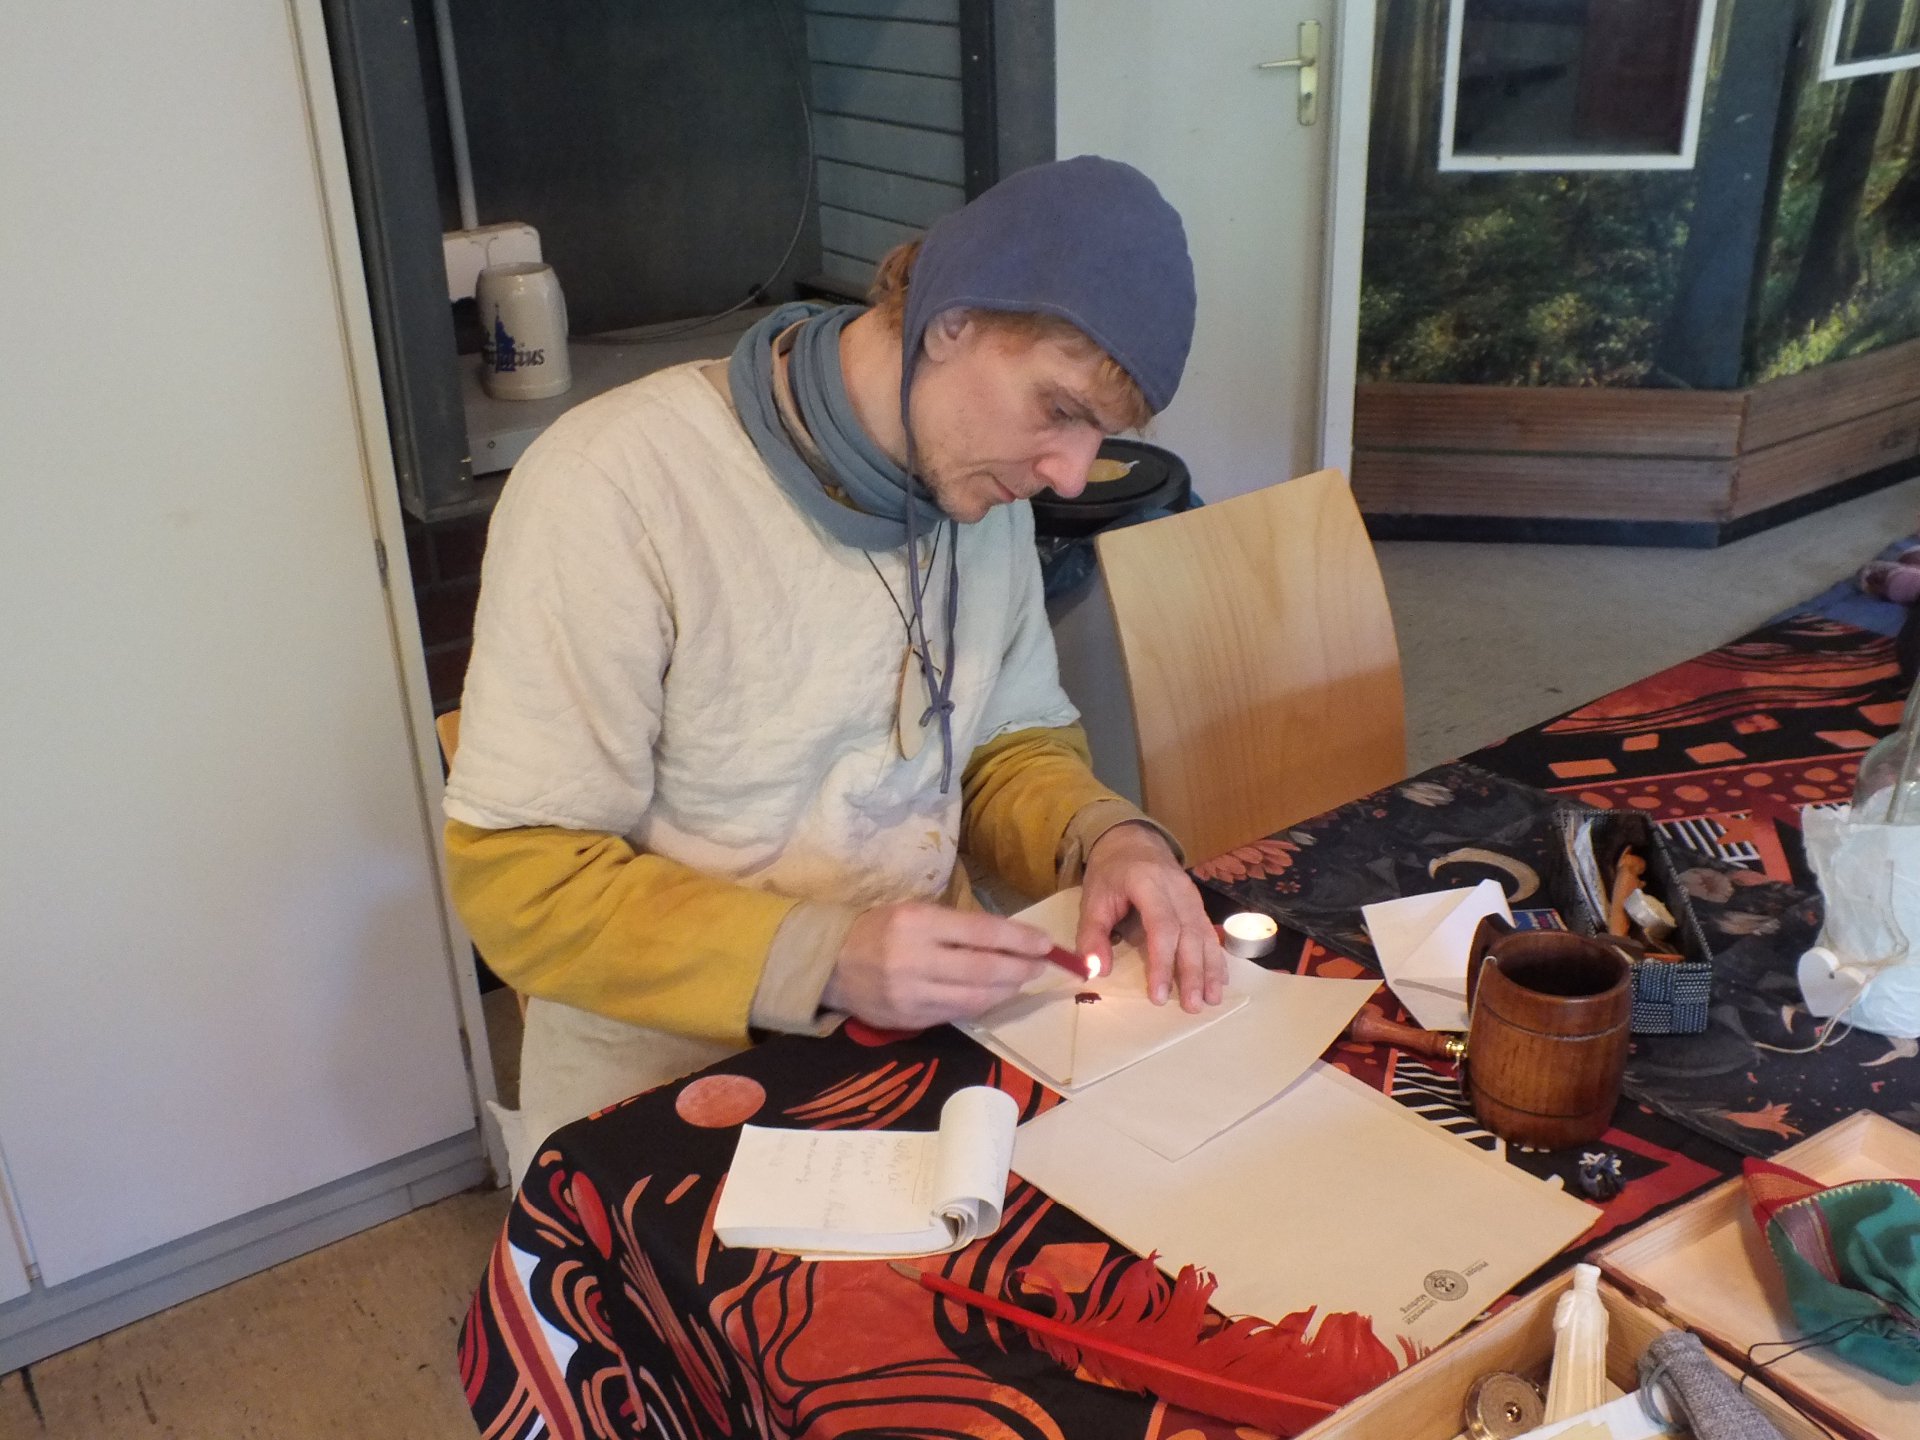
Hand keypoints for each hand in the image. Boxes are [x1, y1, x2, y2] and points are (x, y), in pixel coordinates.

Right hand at [821, 902, 1052, 1030]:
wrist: (830, 964)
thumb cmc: (879, 929)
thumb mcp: (914, 912)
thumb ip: (956, 925)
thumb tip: (1008, 939)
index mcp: (917, 923)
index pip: (981, 932)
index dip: (1019, 939)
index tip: (1045, 942)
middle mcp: (914, 959)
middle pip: (983, 970)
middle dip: (1019, 968)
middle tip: (1040, 964)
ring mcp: (911, 995)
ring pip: (974, 998)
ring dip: (1005, 990)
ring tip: (1021, 981)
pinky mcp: (909, 1020)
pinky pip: (956, 1014)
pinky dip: (981, 1005)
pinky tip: (993, 995)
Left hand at [1077, 822, 1226, 1011]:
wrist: (1132, 840)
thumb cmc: (1110, 873)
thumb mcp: (1092, 899)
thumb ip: (1092, 935)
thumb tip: (1097, 971)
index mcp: (1147, 883)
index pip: (1161, 926)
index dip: (1162, 962)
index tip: (1159, 995)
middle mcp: (1176, 888)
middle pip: (1189, 933)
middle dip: (1192, 972)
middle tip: (1192, 1006)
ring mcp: (1191, 894)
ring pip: (1205, 934)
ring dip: (1210, 969)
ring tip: (1212, 1000)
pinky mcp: (1198, 902)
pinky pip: (1210, 931)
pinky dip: (1216, 957)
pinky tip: (1221, 980)